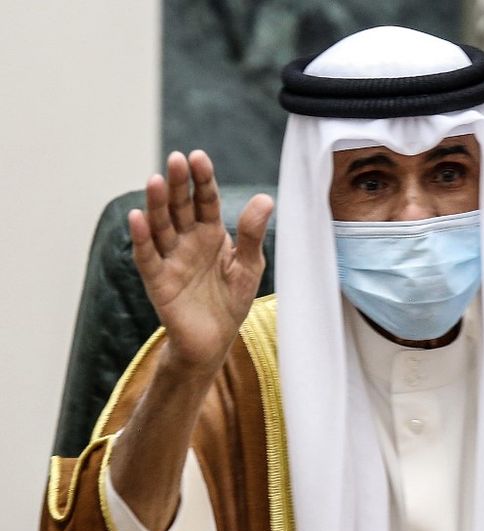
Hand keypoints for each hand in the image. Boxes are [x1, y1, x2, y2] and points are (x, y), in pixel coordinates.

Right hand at [128, 150, 273, 373]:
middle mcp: (186, 241)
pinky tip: (137, 218)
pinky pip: (147, 257)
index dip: (202, 180)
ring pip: (160, 227)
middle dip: (178, 184)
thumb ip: (251, 234)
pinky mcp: (158, 281)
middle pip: (179, 207)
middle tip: (176, 159)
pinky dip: (141, 238)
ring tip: (155, 180)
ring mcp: (170, 259)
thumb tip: (265, 198)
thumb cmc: (230, 300)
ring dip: (156, 204)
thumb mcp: (248, 266)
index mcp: (210, 233)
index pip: (205, 201)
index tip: (198, 157)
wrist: (214, 340)